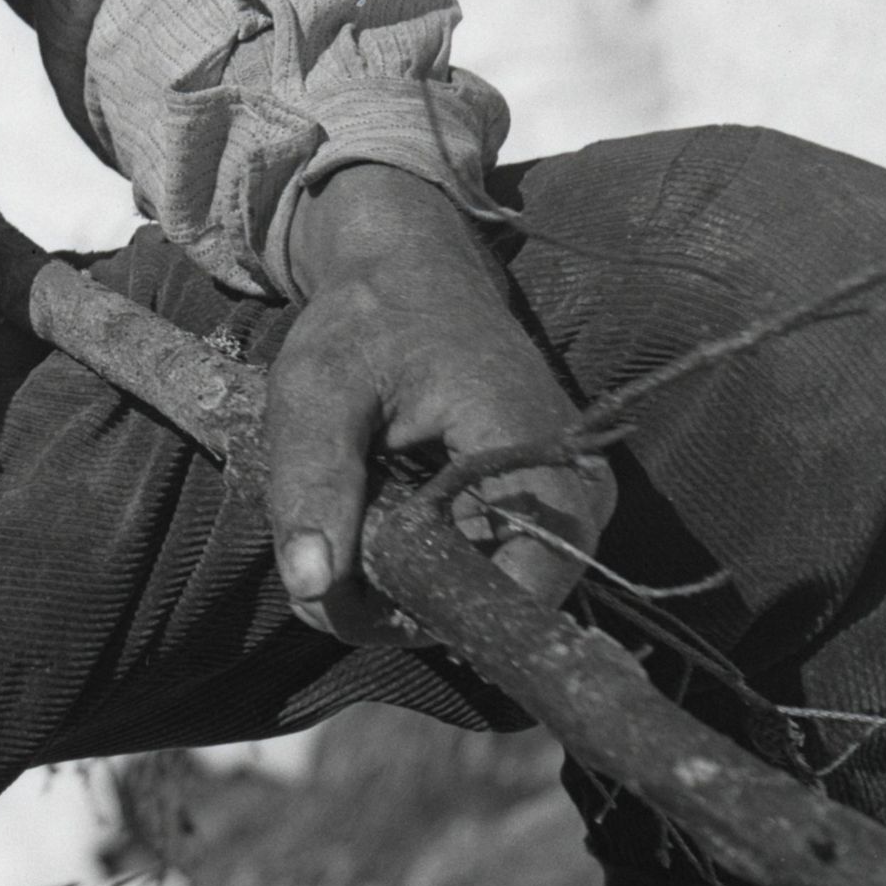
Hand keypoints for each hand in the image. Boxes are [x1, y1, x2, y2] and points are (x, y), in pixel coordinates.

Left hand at [268, 164, 608, 646]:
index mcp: (531, 449)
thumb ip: (313, 482)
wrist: (411, 271)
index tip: (341, 594)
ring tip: (347, 516)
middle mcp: (575, 490)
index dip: (426, 614)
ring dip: (402, 582)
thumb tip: (310, 589)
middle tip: (319, 548)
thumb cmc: (368, 318)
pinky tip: (380, 516)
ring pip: (482, 594)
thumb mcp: (318, 388)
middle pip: (495, 604)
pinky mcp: (546, 511)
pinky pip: (485, 568)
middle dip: (396, 601)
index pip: (518, 590)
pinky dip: (420, 561)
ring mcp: (568, 504)